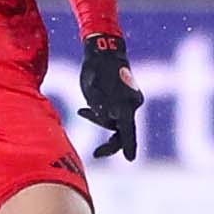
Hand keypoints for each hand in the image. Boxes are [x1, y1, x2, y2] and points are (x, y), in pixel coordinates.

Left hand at [74, 35, 142, 161]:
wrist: (104, 54)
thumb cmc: (98, 68)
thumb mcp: (92, 85)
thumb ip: (99, 103)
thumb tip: (107, 117)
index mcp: (126, 102)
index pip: (128, 129)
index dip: (129, 145)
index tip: (130, 160)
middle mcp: (131, 105)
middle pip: (122, 132)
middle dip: (110, 144)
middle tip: (96, 154)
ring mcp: (127, 105)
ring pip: (114, 124)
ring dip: (98, 121)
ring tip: (82, 111)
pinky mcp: (120, 104)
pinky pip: (111, 117)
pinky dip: (98, 116)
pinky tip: (83, 110)